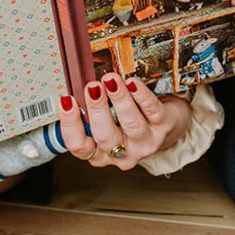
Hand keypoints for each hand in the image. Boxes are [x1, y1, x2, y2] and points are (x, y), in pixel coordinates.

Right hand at [59, 74, 191, 169]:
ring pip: (131, 124)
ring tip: (111, 80)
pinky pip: (152, 110)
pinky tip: (132, 82)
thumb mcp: (106, 122)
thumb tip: (76, 87)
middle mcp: (122, 153)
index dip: (71, 125)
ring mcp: (145, 143)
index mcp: (100, 153)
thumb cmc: (130, 120)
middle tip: (92, 87)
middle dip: (97, 109)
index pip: (79, 146)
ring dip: (119, 100)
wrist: (167, 124)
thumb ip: (90, 111)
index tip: (67, 101)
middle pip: (105, 137)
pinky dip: (141, 95)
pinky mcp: (163, 127)